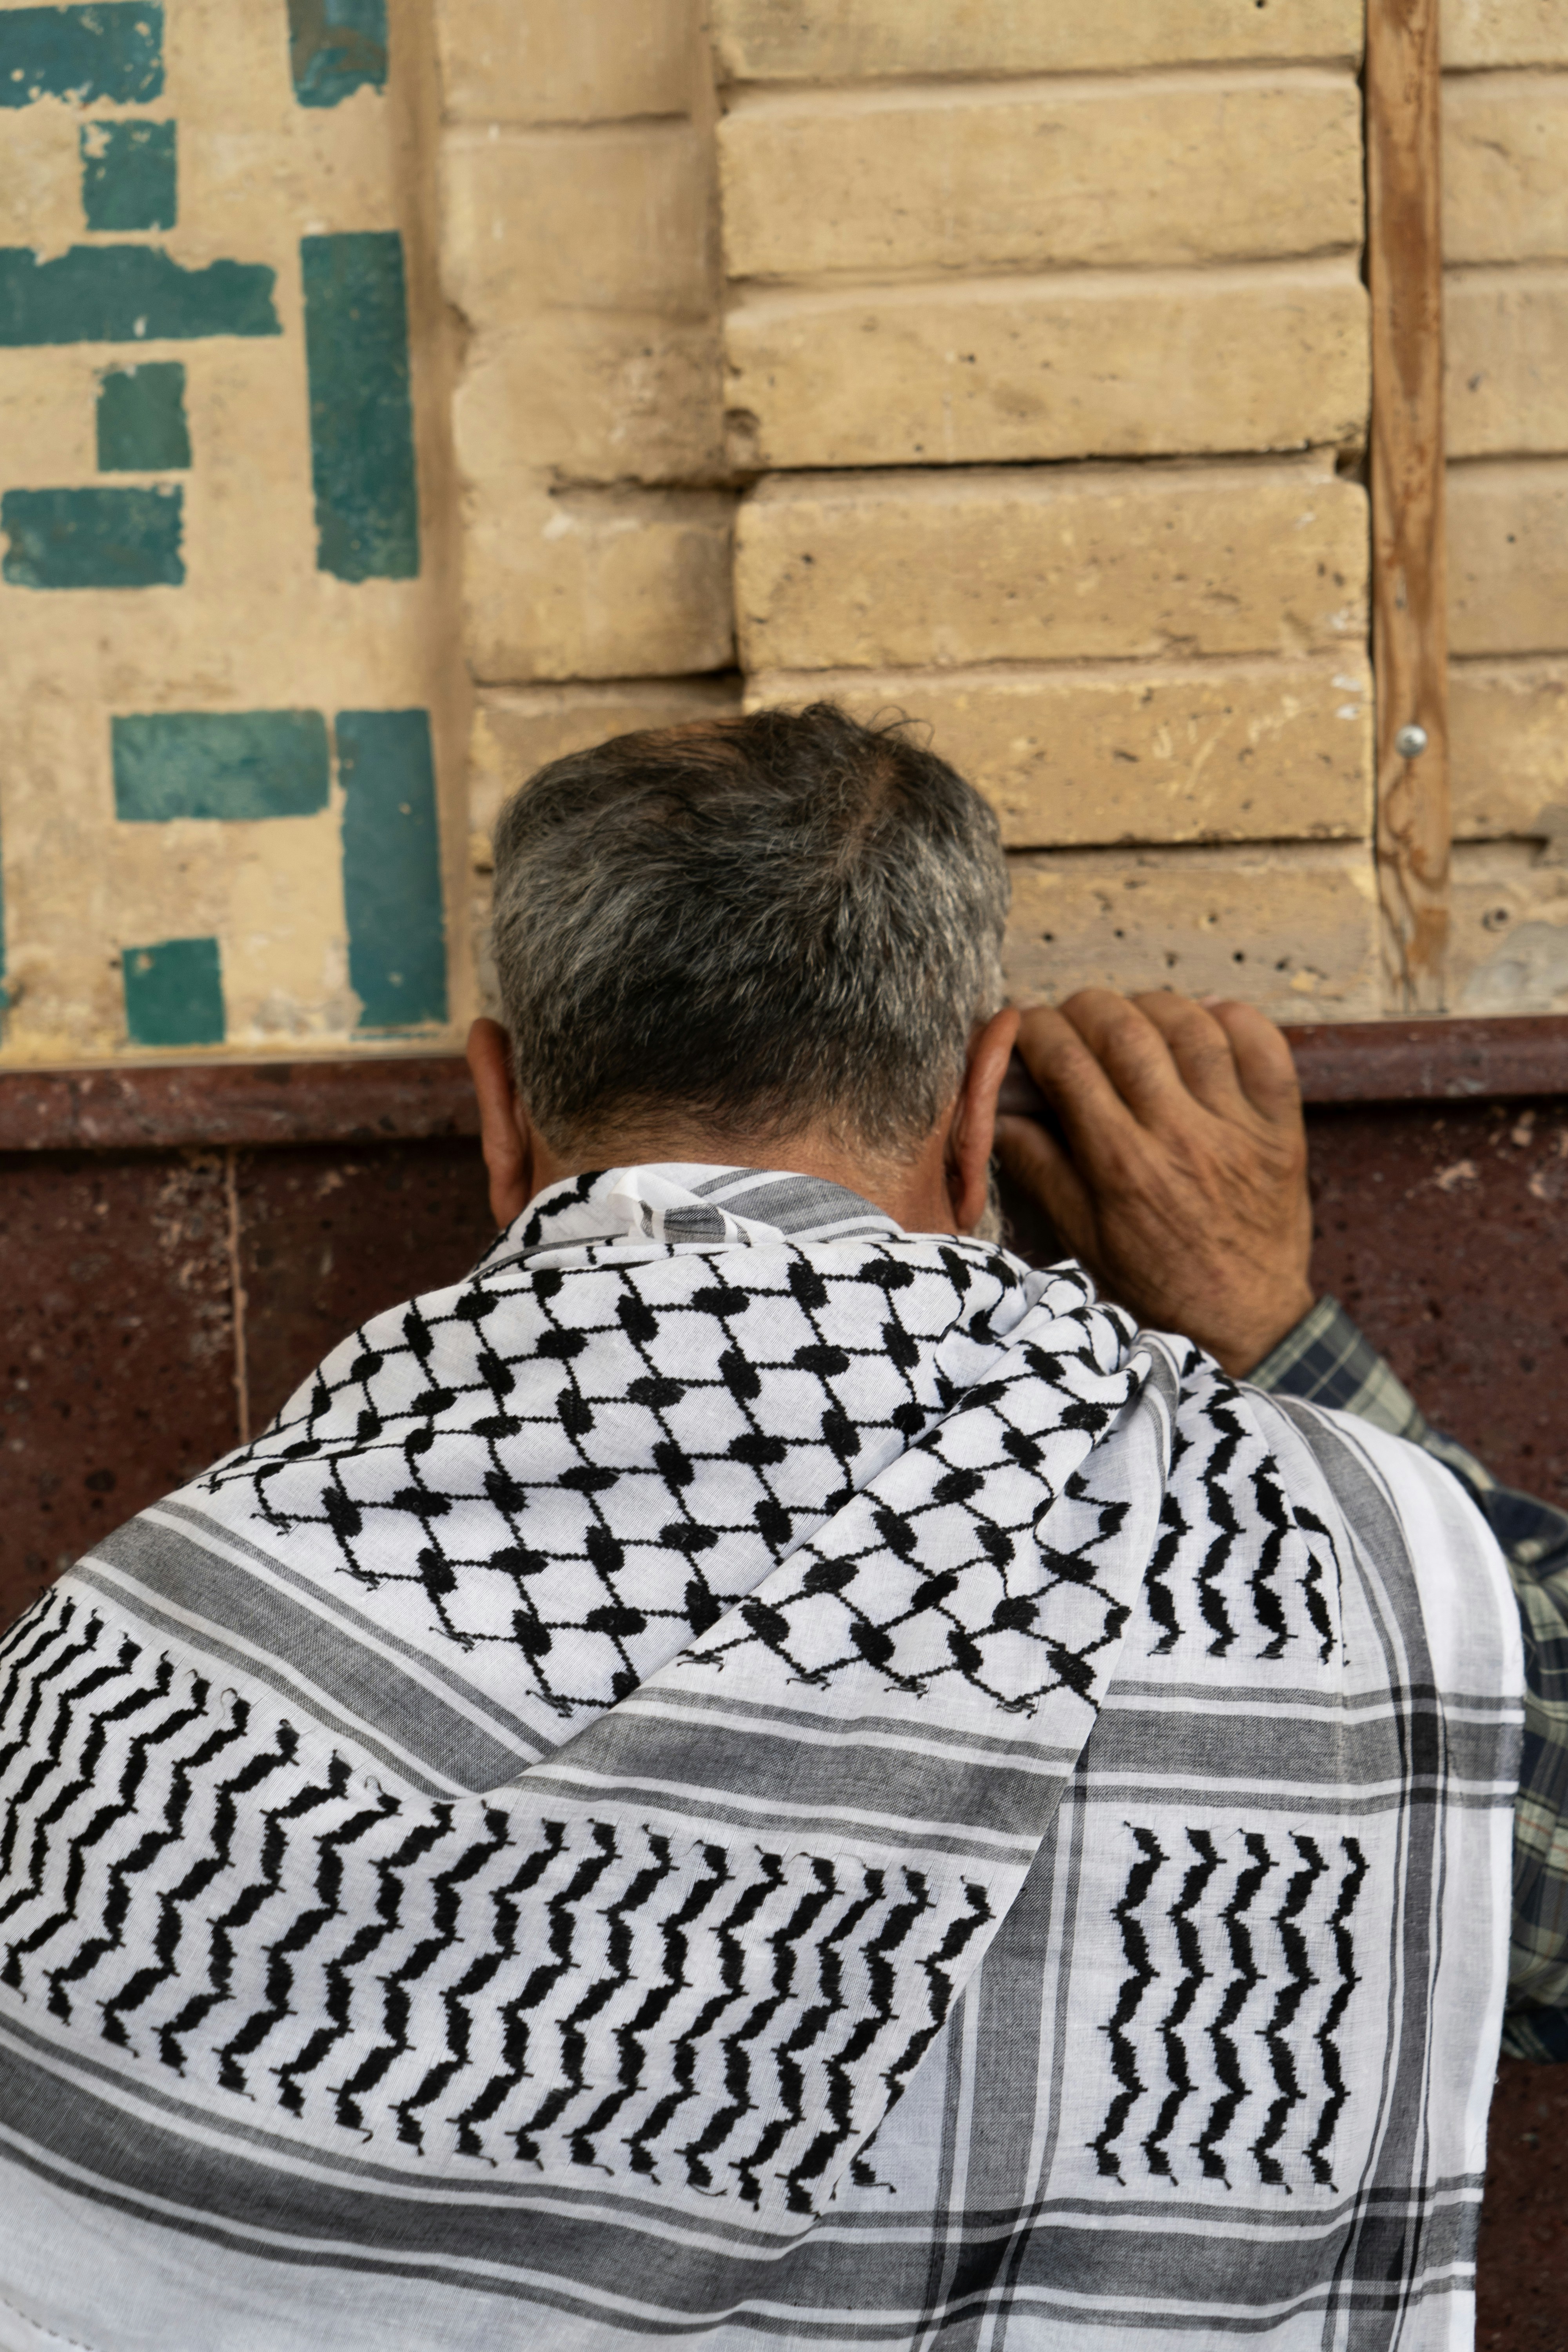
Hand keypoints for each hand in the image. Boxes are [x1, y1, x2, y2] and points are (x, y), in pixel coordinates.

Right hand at [993, 990, 1313, 1376]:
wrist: (1246, 1321)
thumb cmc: (1157, 1282)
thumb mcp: (1083, 1236)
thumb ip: (1041, 1168)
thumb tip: (996, 1113)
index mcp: (1122, 1165)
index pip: (1066, 1062)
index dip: (1033, 1029)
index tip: (1022, 1027)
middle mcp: (1180, 1136)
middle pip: (1123, 1028)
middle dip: (1083, 1008)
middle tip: (1071, 1020)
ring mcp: (1237, 1127)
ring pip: (1189, 1025)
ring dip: (1149, 1005)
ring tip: (1131, 1020)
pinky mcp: (1281, 1127)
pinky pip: (1263, 1044)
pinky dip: (1232, 1017)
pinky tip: (1204, 1022)